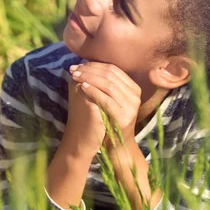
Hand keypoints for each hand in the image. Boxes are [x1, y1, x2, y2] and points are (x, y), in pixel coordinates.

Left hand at [70, 62, 160, 209]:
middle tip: (74, 68)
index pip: (113, 69)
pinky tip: (82, 87)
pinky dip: (93, 91)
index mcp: (133, 88)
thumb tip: (87, 62)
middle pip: (111, 74)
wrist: (116, 146)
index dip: (95, 64)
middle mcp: (135, 96)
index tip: (78, 64)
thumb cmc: (109, 120)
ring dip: (89, 78)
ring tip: (76, 76)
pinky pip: (106, 100)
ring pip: (108, 85)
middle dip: (90, 69)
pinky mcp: (124, 117)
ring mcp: (131, 107)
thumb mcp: (109, 98)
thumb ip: (104, 83)